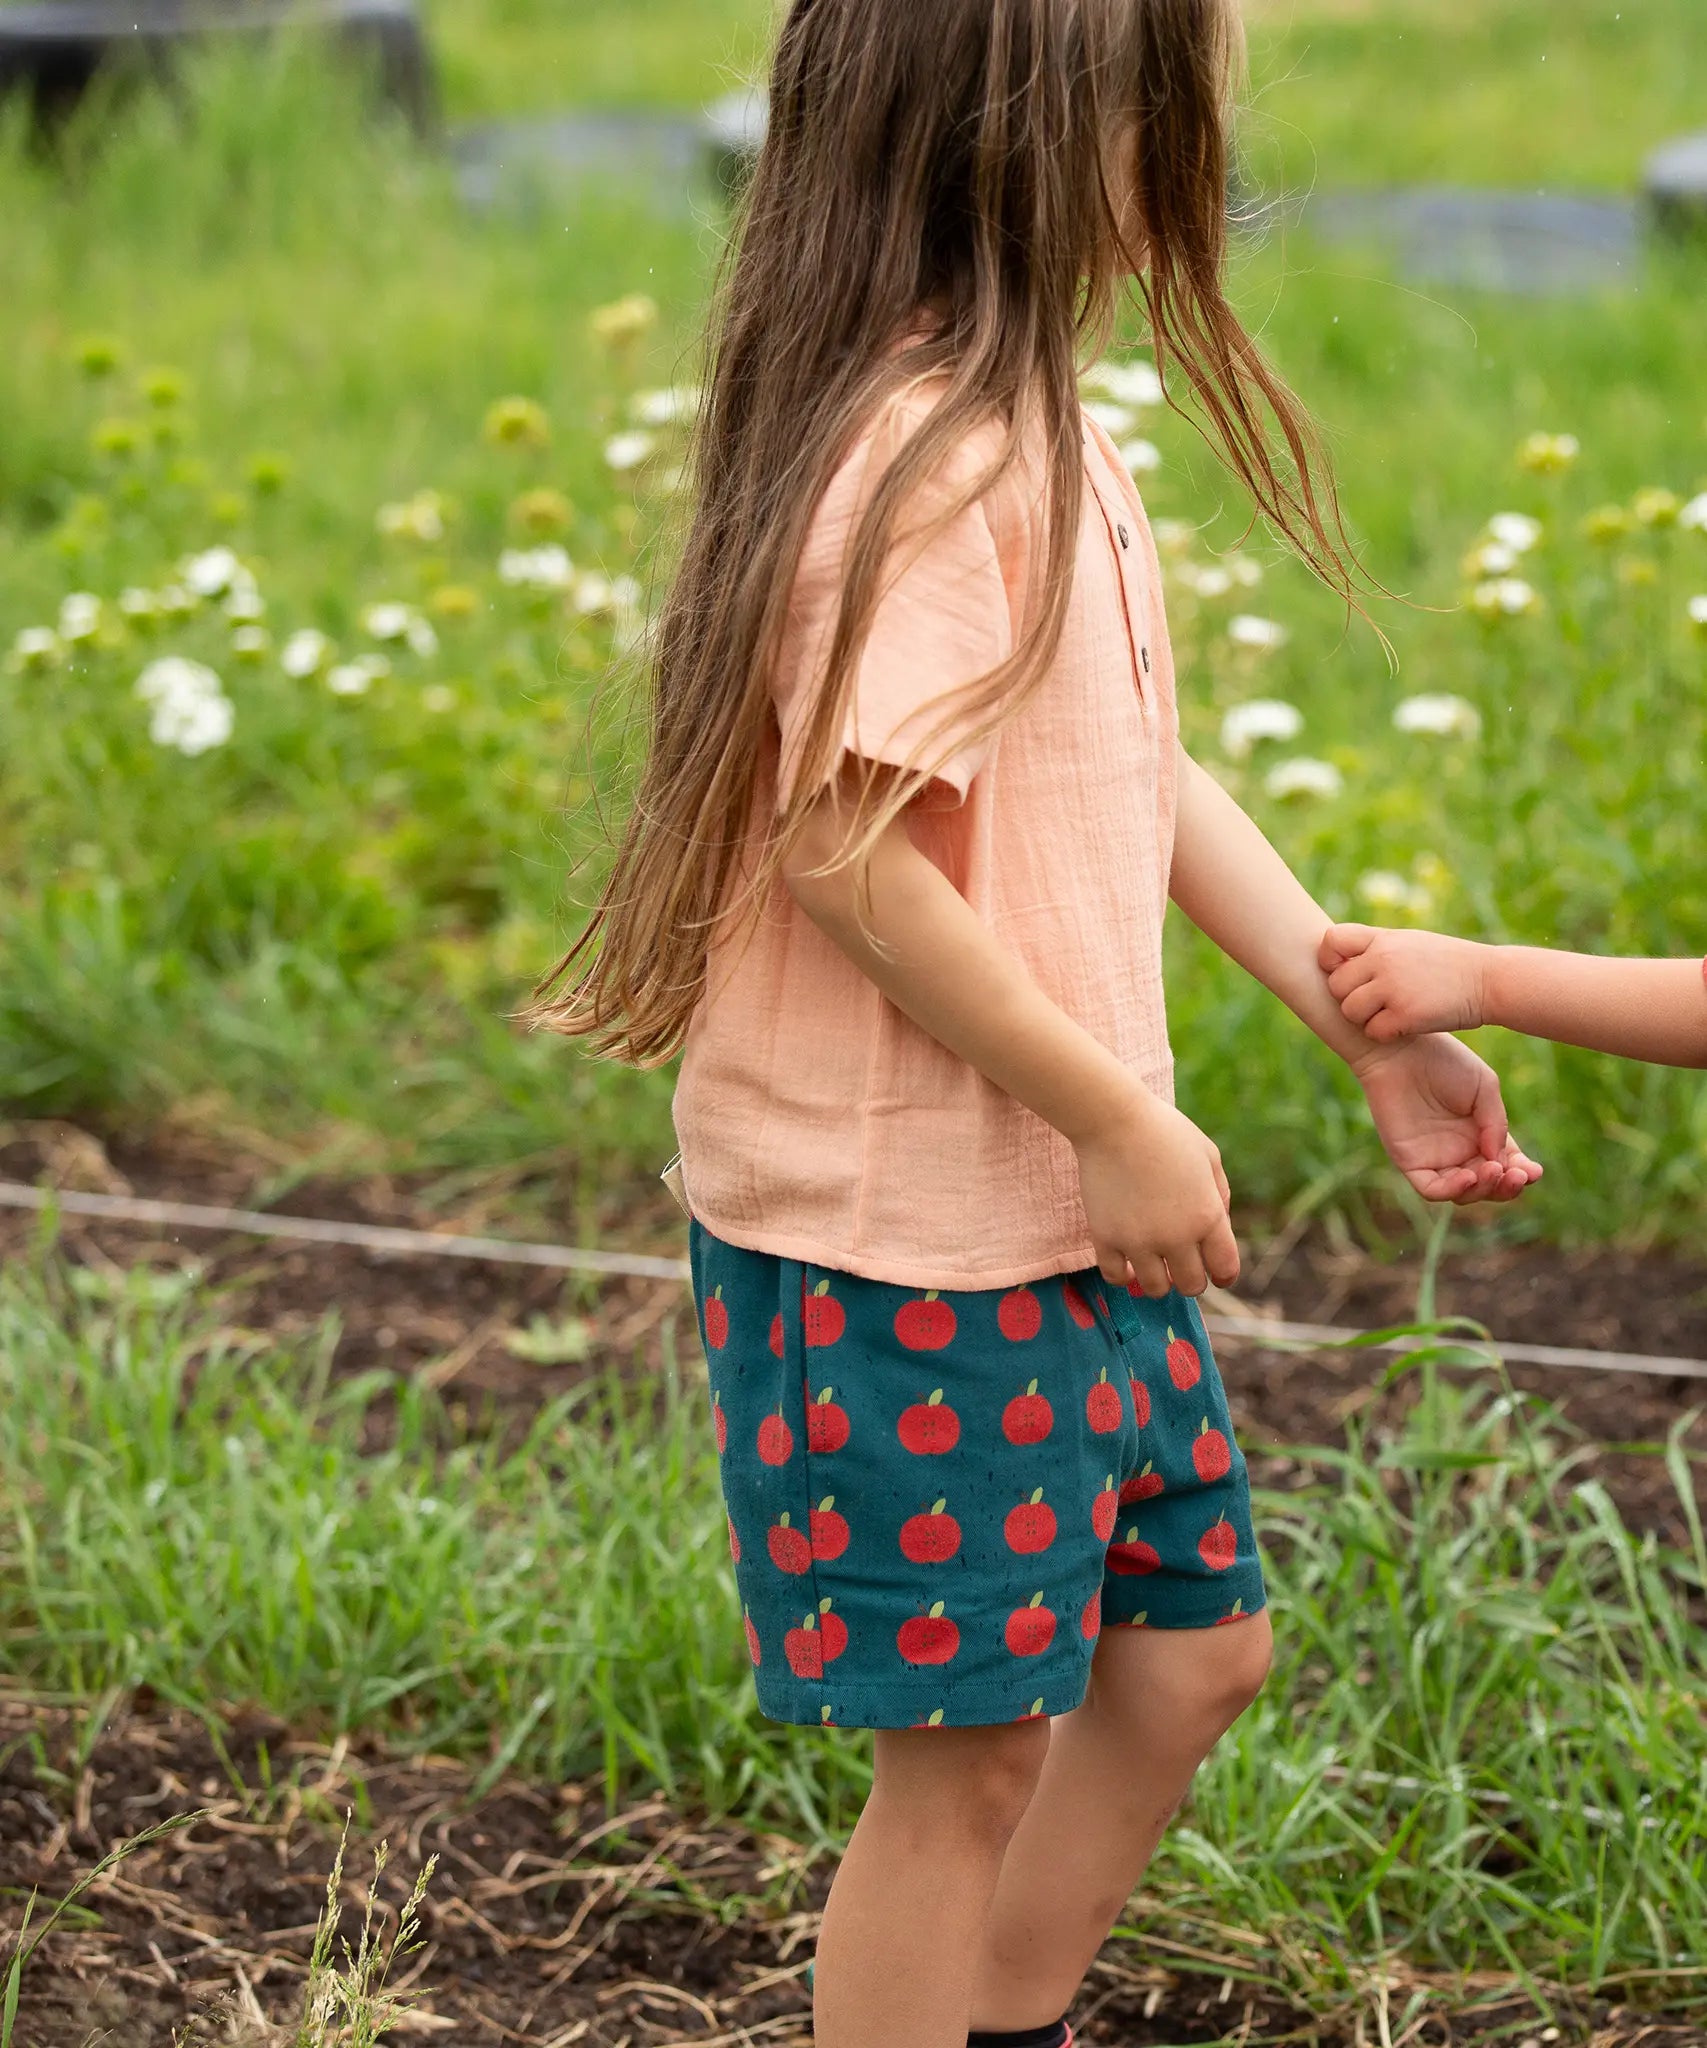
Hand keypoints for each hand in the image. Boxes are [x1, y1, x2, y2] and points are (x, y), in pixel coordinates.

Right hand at [1074, 1090, 1238, 1296]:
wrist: (1113, 1120)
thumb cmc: (1165, 1131)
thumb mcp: (1208, 1156)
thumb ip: (1219, 1195)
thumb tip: (1219, 1227)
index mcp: (1207, 1216)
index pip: (1225, 1268)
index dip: (1224, 1274)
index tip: (1216, 1272)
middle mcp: (1176, 1236)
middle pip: (1191, 1285)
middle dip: (1190, 1278)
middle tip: (1181, 1265)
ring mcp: (1138, 1240)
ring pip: (1154, 1289)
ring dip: (1158, 1280)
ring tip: (1153, 1263)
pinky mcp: (1105, 1238)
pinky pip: (1115, 1277)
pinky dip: (1124, 1275)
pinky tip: (1127, 1262)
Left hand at [1320, 923, 1491, 1041]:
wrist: (1490, 980)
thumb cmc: (1450, 964)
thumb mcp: (1412, 943)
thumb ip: (1377, 948)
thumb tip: (1338, 962)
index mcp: (1384, 939)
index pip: (1332, 940)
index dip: (1330, 960)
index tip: (1345, 972)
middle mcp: (1384, 959)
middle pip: (1337, 986)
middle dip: (1351, 998)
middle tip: (1376, 1003)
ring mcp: (1393, 986)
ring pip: (1350, 1011)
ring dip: (1366, 1019)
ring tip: (1391, 1014)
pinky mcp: (1405, 1014)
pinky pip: (1373, 1031)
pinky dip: (1385, 1034)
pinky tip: (1405, 1027)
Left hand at [1354, 1034, 1541, 1204]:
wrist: (1403, 1050)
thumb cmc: (1445, 1061)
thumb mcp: (1485, 1088)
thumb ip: (1496, 1124)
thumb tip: (1499, 1161)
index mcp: (1482, 1133)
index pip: (1507, 1165)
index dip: (1522, 1173)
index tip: (1534, 1171)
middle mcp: (1460, 1150)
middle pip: (1488, 1186)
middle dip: (1507, 1187)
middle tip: (1518, 1175)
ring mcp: (1435, 1158)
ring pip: (1464, 1193)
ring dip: (1484, 1189)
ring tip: (1493, 1170)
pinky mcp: (1410, 1161)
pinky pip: (1433, 1189)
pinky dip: (1453, 1190)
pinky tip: (1469, 1176)